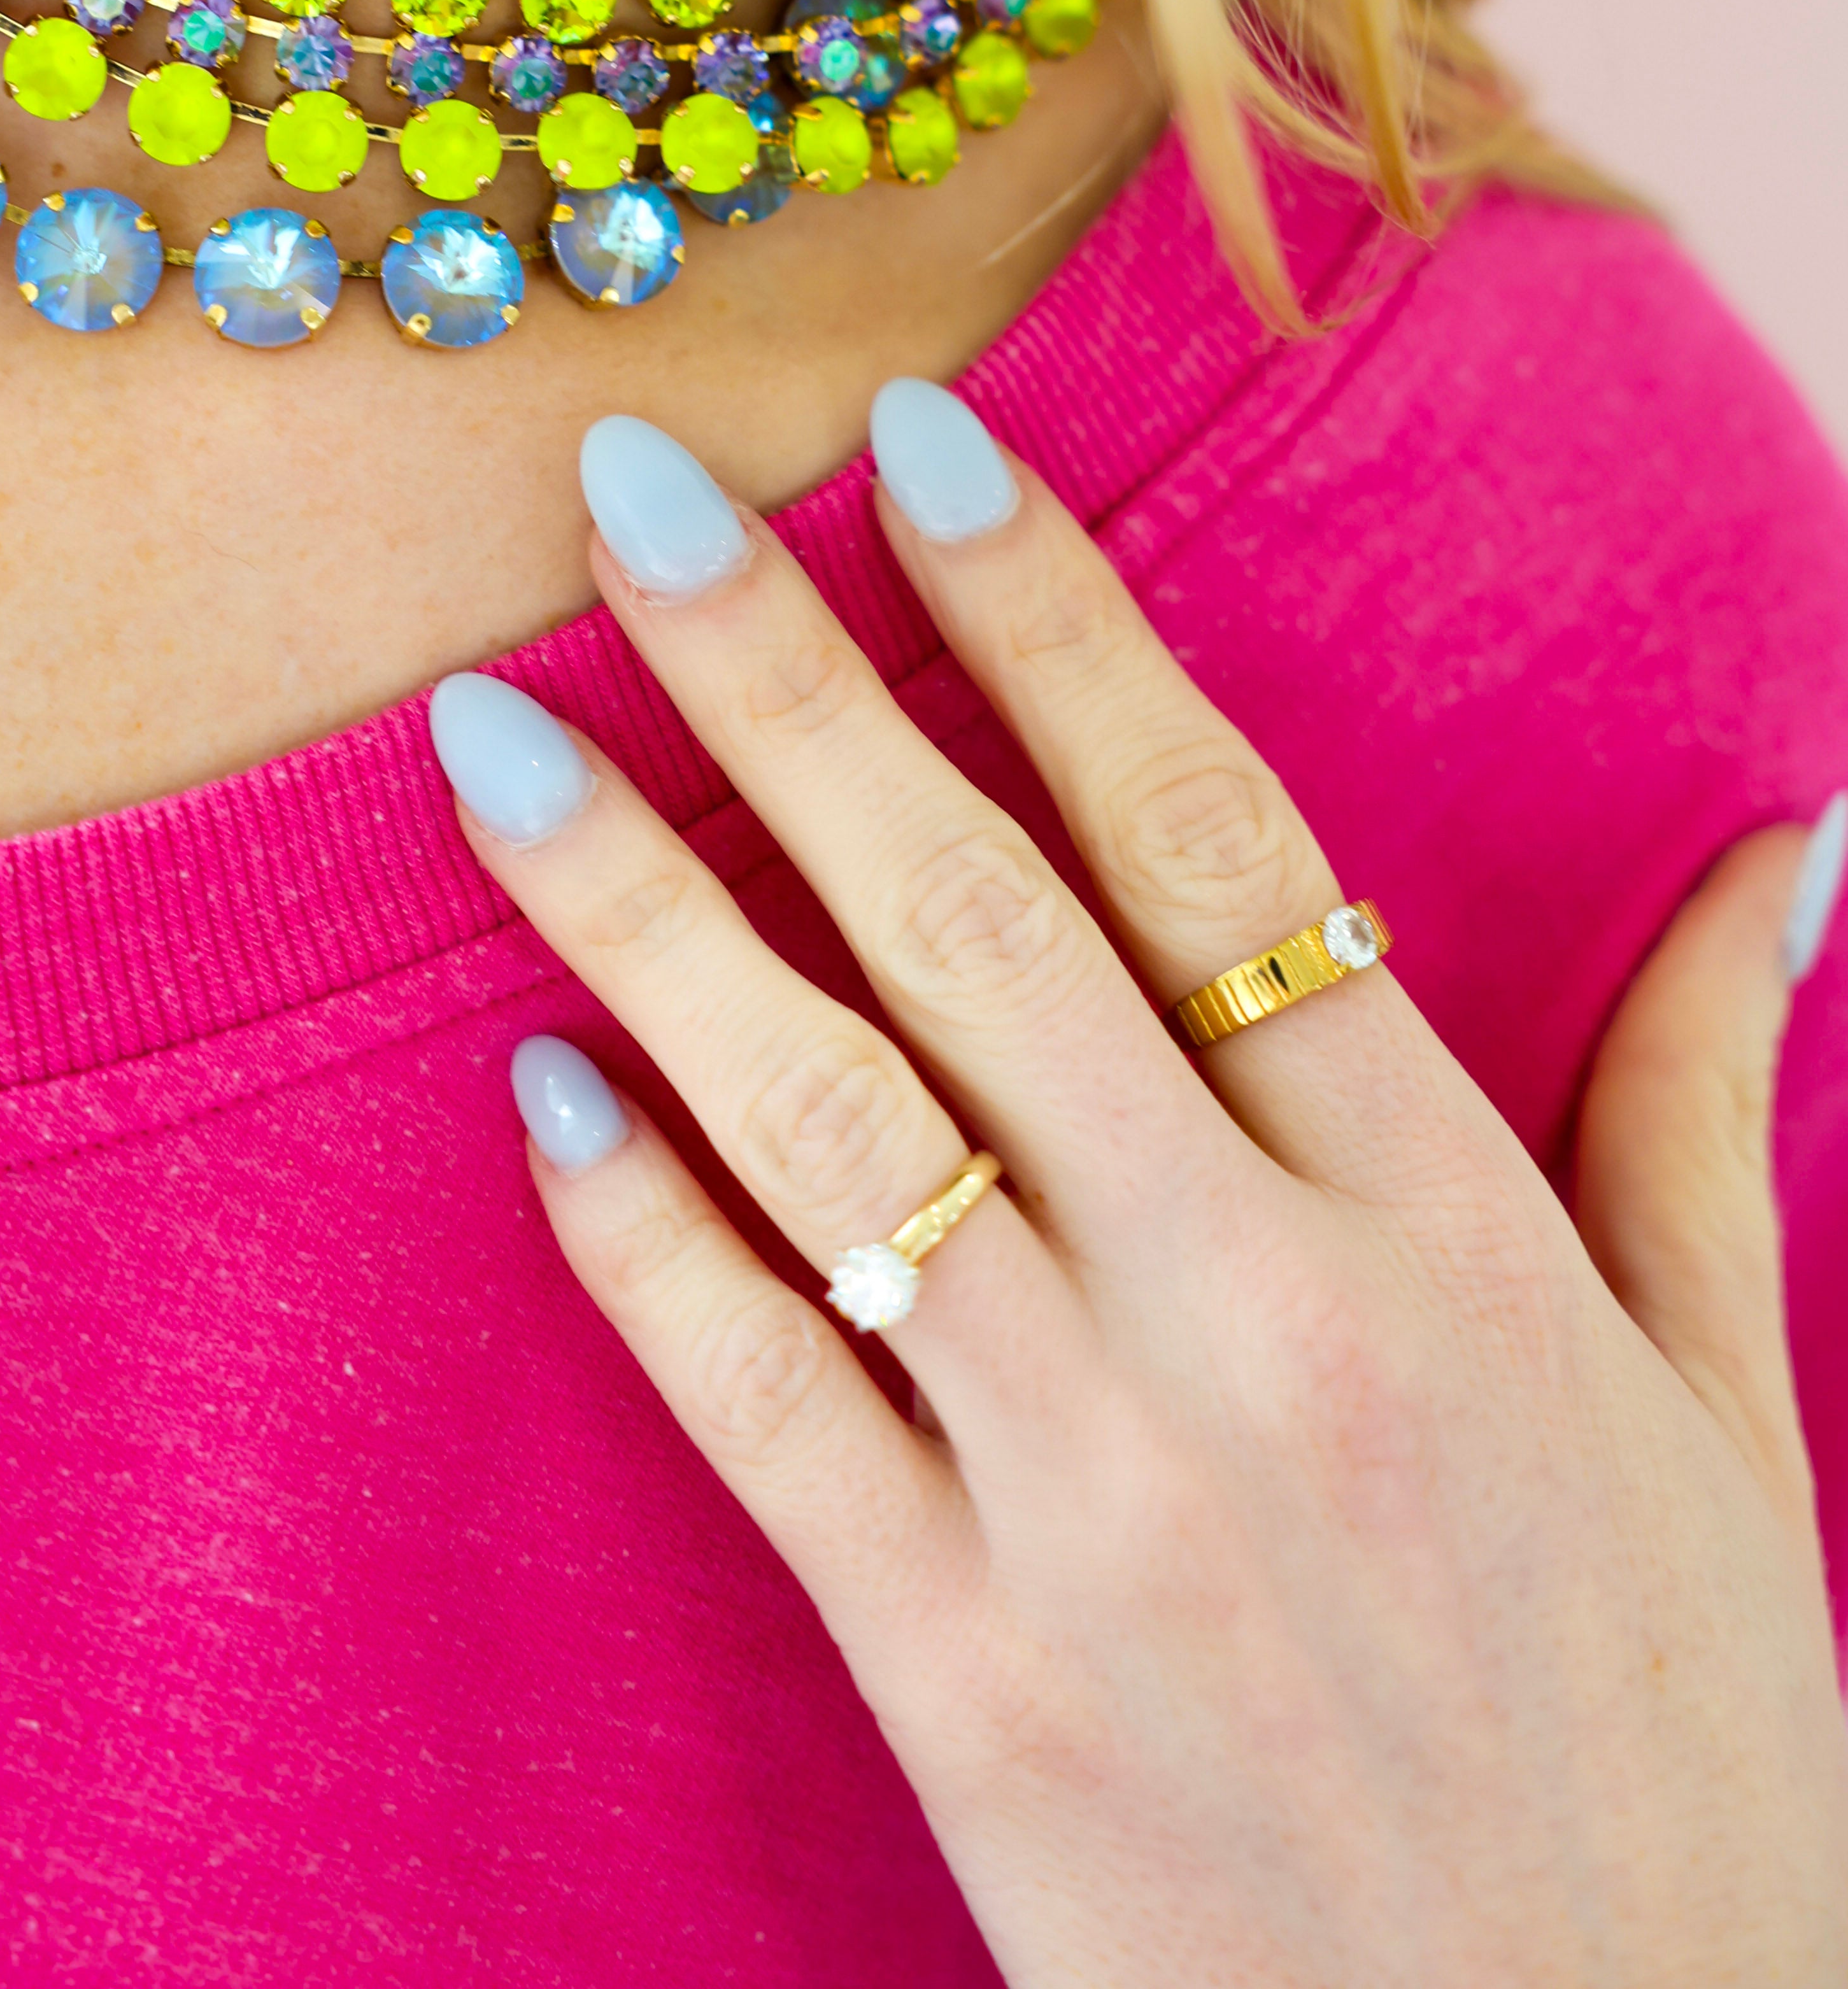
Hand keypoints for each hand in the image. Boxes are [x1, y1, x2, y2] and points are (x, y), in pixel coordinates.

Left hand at [428, 390, 1847, 1988]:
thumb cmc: (1680, 1754)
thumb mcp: (1725, 1411)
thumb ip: (1696, 1104)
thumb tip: (1799, 844)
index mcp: (1458, 1244)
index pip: (1218, 844)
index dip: (1055, 625)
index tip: (918, 449)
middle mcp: (1270, 1336)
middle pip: (977, 926)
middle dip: (784, 679)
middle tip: (621, 491)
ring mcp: (1101, 1516)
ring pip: (830, 1131)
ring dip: (643, 913)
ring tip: (487, 744)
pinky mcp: (970, 1692)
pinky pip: (765, 1408)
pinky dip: (640, 1237)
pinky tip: (540, 1084)